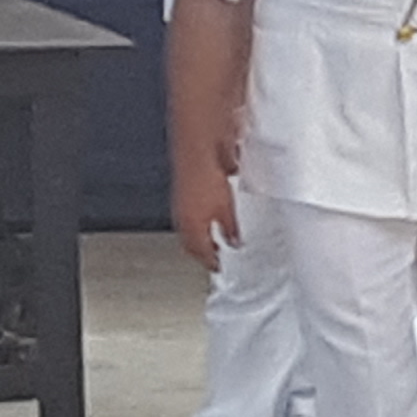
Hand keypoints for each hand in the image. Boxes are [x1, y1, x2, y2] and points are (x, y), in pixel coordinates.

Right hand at [170, 152, 238, 267]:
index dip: (212, 263)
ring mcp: (181, 205)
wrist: (197, 149)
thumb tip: (234, 242)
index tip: (219, 267)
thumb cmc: (206, 176)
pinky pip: (191, 214)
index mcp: (191, 228)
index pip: (201, 254)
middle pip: (192, 245)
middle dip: (203, 253)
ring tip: (214, 240)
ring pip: (189, 229)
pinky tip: (210, 215)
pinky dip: (199, 221)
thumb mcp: (227, 209)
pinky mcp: (185, 191)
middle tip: (215, 258)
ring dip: (200, 237)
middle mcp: (182, 219)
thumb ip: (231, 230)